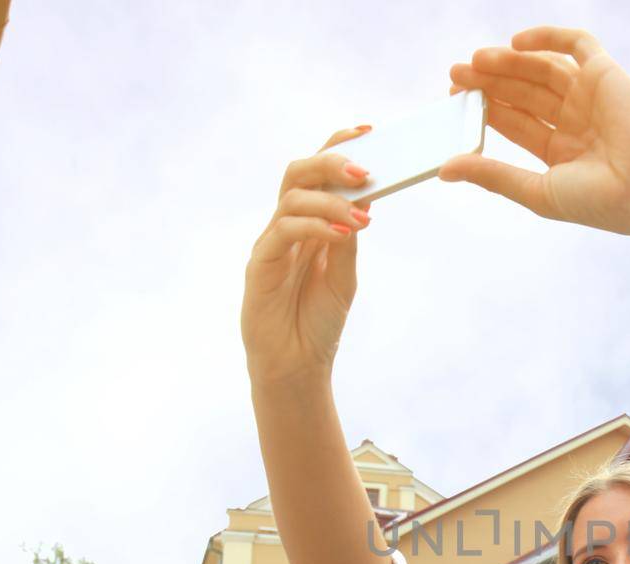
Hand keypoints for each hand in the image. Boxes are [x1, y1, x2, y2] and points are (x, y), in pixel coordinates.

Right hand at [241, 127, 373, 387]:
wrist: (297, 366)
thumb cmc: (318, 321)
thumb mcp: (344, 276)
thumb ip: (348, 239)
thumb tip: (362, 202)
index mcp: (310, 223)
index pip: (319, 172)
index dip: (339, 146)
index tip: (369, 131)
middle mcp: (288, 226)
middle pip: (299, 172)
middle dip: (331, 162)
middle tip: (366, 171)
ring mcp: (272, 243)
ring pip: (292, 197)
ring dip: (330, 199)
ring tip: (362, 214)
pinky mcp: (260, 263)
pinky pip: (284, 231)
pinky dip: (316, 225)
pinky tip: (343, 233)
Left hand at [441, 26, 629, 255]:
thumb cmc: (601, 202)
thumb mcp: (537, 191)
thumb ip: (493, 175)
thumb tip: (446, 169)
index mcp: (562, 152)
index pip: (516, 122)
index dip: (485, 108)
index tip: (453, 99)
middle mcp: (575, 121)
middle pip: (523, 93)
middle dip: (490, 82)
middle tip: (455, 74)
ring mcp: (591, 96)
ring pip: (541, 69)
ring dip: (508, 62)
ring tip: (476, 61)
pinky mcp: (606, 74)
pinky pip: (575, 45)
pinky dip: (546, 38)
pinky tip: (515, 43)